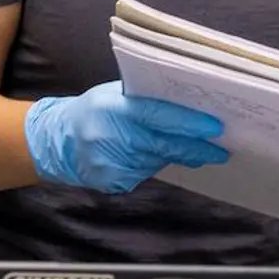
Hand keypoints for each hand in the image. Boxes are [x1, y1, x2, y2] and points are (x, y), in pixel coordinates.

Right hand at [26, 82, 227, 193]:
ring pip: (158, 161)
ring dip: (176, 155)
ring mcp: (111, 164)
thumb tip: (189, 105)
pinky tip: (152, 156)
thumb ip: (145, 99)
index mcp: (112, 108)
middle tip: (221, 150)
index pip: (158, 116)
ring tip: (193, 150)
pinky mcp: (113, 183)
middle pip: (164, 145)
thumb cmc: (93, 110)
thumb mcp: (114, 95)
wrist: (57, 141)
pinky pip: (145, 173)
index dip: (189, 123)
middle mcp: (111, 137)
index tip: (215, 128)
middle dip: (196, 148)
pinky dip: (154, 164)